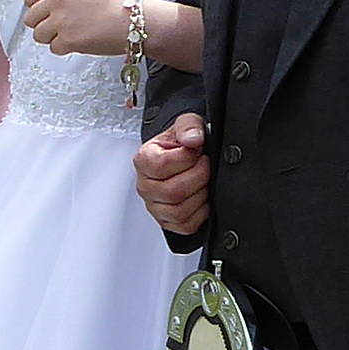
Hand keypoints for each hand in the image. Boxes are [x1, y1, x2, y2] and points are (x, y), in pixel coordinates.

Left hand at [22, 0, 130, 55]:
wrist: (131, 19)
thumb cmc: (113, 7)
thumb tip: (42, 10)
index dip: (37, 9)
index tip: (45, 14)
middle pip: (30, 19)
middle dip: (42, 25)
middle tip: (59, 28)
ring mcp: (61, 19)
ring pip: (38, 35)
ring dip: (52, 38)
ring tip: (71, 35)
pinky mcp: (67, 39)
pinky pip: (53, 49)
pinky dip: (65, 49)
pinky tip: (80, 41)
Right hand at [134, 113, 209, 236]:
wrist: (181, 156)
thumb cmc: (180, 143)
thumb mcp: (186, 124)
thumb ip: (189, 126)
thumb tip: (193, 139)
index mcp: (144, 160)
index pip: (162, 166)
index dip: (187, 159)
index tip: (197, 151)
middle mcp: (145, 186)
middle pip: (173, 192)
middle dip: (198, 177)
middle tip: (204, 166)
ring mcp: (155, 206)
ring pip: (179, 212)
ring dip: (199, 196)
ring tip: (202, 181)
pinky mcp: (167, 221)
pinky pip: (185, 225)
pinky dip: (200, 213)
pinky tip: (200, 197)